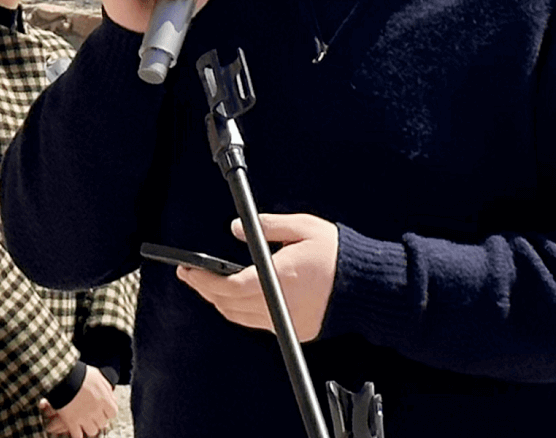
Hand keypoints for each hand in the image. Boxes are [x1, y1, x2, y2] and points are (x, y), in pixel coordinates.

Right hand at [39, 366, 116, 436]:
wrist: (64, 378)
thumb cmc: (81, 375)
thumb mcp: (99, 377)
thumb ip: (107, 388)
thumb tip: (112, 398)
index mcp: (104, 399)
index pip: (113, 413)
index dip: (108, 412)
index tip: (104, 410)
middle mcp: (96, 410)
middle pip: (103, 423)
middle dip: (99, 420)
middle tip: (94, 416)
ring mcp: (84, 418)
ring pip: (92, 431)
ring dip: (89, 428)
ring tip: (85, 423)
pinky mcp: (71, 422)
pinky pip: (78, 436)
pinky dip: (78, 435)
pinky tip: (76, 430)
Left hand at [177, 213, 338, 342]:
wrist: (367, 285)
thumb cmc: (338, 254)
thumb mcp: (304, 227)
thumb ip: (268, 226)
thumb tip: (238, 228)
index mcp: (279, 278)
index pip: (229, 287)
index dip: (204, 281)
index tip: (189, 271)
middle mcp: (279, 305)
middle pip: (228, 306)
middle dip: (206, 291)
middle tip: (192, 275)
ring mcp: (285, 322)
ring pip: (240, 318)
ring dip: (221, 302)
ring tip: (211, 284)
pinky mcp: (293, 330)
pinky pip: (258, 323)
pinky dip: (242, 311)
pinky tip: (240, 295)